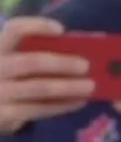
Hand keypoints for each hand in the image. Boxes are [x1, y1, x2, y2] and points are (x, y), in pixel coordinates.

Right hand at [0, 17, 94, 133]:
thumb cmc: (15, 74)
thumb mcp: (19, 57)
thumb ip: (42, 50)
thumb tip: (84, 49)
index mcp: (1, 46)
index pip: (15, 29)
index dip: (37, 27)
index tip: (61, 30)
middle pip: (31, 62)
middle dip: (62, 63)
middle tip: (86, 66)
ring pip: (38, 88)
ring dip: (68, 87)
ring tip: (91, 86)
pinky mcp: (4, 114)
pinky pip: (38, 109)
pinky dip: (62, 105)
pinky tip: (80, 101)